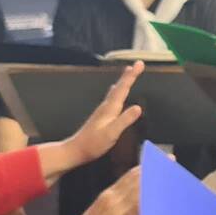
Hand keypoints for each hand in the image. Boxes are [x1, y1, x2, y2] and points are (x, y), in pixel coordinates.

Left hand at [40, 63, 144, 180]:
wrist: (76, 150)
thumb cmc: (93, 144)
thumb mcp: (112, 133)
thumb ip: (124, 120)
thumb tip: (138, 107)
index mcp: (110, 108)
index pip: (123, 88)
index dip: (132, 76)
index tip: (139, 64)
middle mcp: (106, 106)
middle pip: (119, 86)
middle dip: (129, 75)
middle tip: (137, 65)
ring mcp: (103, 111)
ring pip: (116, 91)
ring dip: (123, 81)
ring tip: (128, 74)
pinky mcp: (101, 116)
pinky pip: (112, 98)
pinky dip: (117, 91)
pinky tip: (115, 92)